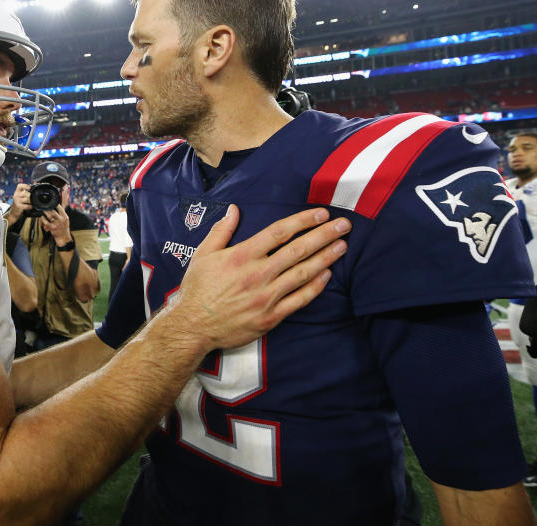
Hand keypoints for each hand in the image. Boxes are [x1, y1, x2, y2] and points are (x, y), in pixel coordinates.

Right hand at [6, 183, 32, 222]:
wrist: (13, 212)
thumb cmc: (19, 203)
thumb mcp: (20, 196)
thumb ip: (26, 192)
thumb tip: (35, 186)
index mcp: (17, 192)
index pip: (19, 186)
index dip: (25, 186)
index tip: (29, 188)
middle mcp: (16, 195)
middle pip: (25, 193)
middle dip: (30, 196)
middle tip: (32, 198)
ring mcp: (17, 201)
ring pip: (27, 199)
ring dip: (31, 201)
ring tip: (32, 203)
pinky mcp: (19, 206)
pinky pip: (27, 206)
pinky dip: (30, 206)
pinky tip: (30, 207)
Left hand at [40, 205, 71, 245]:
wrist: (64, 238)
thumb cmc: (64, 228)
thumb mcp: (65, 220)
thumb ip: (61, 214)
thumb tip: (56, 207)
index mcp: (65, 216)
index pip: (60, 208)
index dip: (55, 204)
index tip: (50, 202)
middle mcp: (61, 219)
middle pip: (53, 211)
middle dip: (47, 208)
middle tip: (43, 206)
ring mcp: (57, 224)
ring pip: (49, 216)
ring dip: (44, 213)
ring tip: (41, 211)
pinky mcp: (53, 228)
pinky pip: (46, 222)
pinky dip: (43, 219)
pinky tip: (41, 217)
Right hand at [165, 205, 349, 351]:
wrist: (193, 326)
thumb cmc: (197, 290)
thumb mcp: (203, 255)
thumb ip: (221, 231)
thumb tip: (234, 209)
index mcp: (242, 255)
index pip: (279, 232)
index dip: (303, 221)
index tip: (321, 214)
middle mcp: (258, 273)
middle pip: (298, 250)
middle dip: (324, 235)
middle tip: (344, 225)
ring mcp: (267, 296)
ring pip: (303, 273)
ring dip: (325, 258)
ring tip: (342, 246)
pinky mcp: (271, 316)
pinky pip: (299, 300)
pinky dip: (315, 287)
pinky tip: (327, 275)